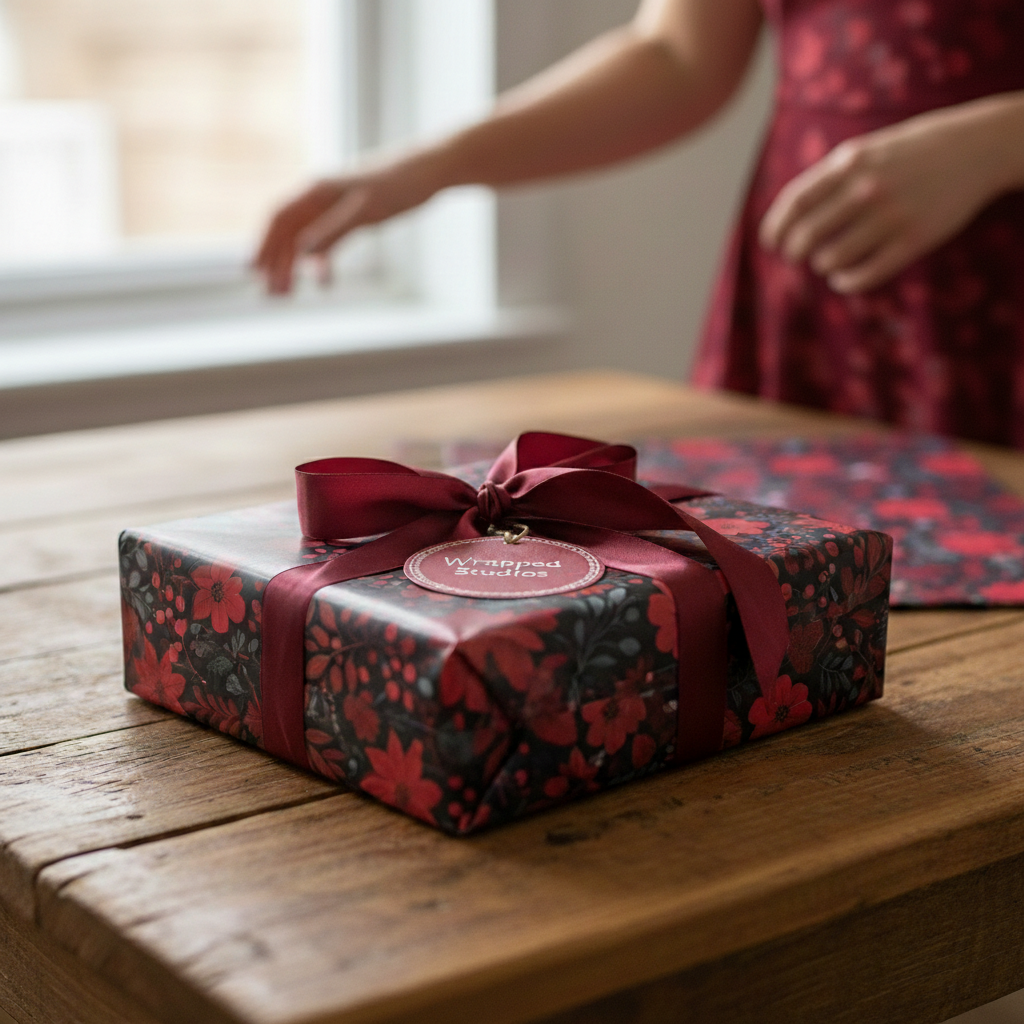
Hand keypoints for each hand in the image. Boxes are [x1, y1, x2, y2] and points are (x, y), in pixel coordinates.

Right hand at [253, 153, 441, 294]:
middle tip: (270, 295)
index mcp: (318, 189)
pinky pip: (328, 242)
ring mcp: (336, 207)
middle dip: (276, 263)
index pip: (280, 218)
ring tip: (286, 294)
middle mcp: (321, 197)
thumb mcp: (366, 210)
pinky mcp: (353, 217)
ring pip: (306, 240)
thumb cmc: (400, 184)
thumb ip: (334, 230)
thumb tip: (302, 252)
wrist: (431, 171)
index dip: (263, 244)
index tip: (252, 270)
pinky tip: (323, 282)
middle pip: (289, 232)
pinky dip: (321, 262)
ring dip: (294, 266)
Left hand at [759, 96, 1023, 293]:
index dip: (776, 228)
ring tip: (828, 262)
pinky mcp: (913, 241)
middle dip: (794, 252)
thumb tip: (789, 217)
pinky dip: (846, 282)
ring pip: (832, 259)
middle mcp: (866, 188)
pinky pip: (865, 275)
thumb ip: (830, 179)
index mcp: (850, 162)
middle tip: (796, 256)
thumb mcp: (867, 151)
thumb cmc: (911, 152)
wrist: (978, 147)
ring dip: (823, 266)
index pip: (795, 202)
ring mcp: (891, 216)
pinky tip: (844, 279)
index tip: (770, 243)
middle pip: (807, 236)